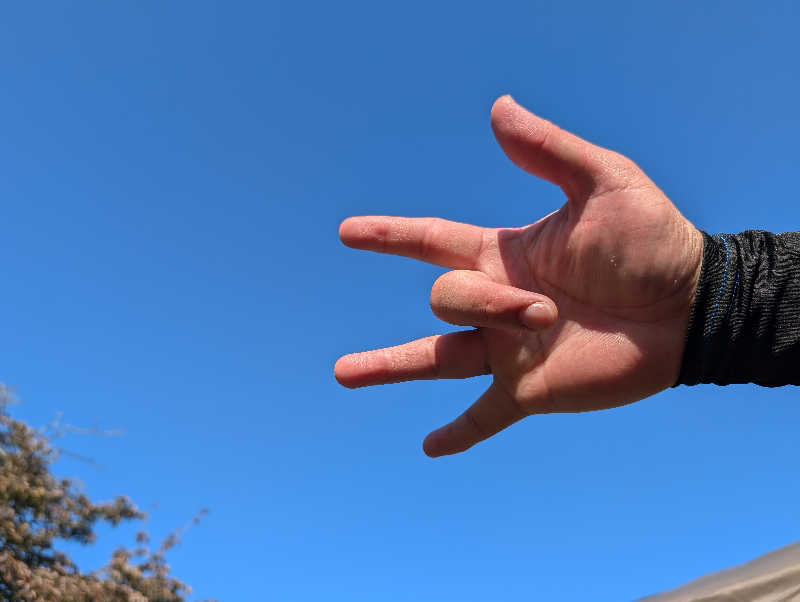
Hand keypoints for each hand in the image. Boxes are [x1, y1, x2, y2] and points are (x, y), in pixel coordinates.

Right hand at [335, 95, 702, 456]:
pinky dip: (459, 433)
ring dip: (392, 366)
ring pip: (437, 357)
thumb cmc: (653, 241)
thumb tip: (497, 109)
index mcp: (504, 254)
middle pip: (447, 299)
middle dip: (486, 304)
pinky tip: (430, 448)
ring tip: (342, 372)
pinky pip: (485, 415)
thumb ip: (548, 152)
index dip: (388, 236)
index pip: (430, 242)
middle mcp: (497, 303)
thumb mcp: (603, 182)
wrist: (693, 306)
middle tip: (548, 310)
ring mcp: (509, 350)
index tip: (347, 232)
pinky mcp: (531, 391)